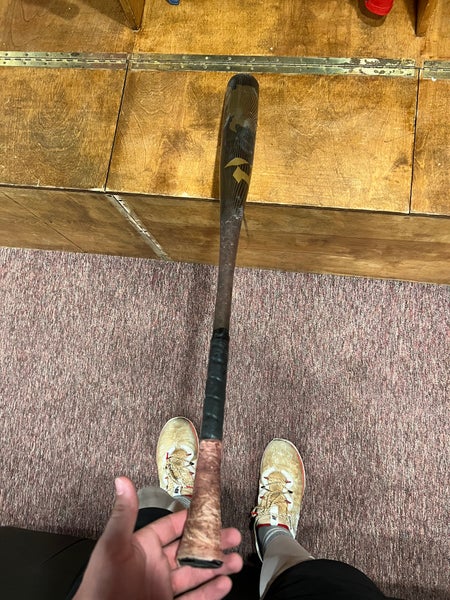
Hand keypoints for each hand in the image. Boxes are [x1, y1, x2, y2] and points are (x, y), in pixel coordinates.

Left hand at [73, 477, 242, 599]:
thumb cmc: (100, 588)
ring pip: (196, 574)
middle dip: (212, 543)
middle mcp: (155, 566)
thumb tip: (123, 483)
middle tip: (231, 536)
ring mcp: (162, 587)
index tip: (210, 512)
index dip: (192, 519)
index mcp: (143, 546)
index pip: (172, 527)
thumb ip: (123, 515)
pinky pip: (194, 599)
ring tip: (234, 562)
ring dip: (217, 567)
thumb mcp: (112, 547)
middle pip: (190, 550)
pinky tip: (223, 585)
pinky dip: (211, 592)